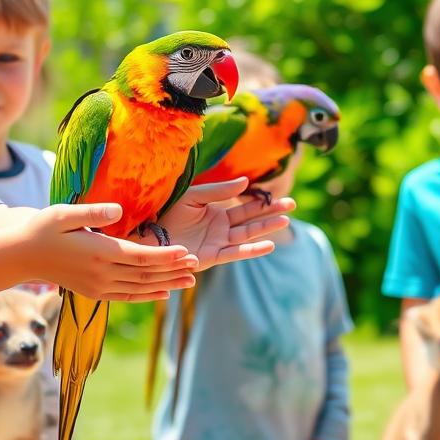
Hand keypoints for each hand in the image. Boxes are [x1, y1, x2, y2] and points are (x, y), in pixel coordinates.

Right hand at [26, 203, 198, 301]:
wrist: (21, 256)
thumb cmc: (43, 228)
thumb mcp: (63, 213)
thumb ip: (92, 212)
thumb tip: (117, 211)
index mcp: (98, 252)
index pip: (141, 256)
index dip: (166, 256)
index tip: (187, 252)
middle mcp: (101, 274)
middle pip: (146, 274)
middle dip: (174, 270)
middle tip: (198, 264)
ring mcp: (98, 286)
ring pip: (140, 287)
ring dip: (167, 284)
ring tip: (191, 281)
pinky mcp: (94, 293)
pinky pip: (127, 297)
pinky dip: (147, 296)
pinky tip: (164, 293)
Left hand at [157, 178, 291, 270]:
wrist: (147, 233)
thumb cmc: (166, 212)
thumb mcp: (194, 195)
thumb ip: (219, 191)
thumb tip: (246, 182)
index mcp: (217, 213)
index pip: (246, 207)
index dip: (264, 203)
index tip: (282, 197)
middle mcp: (221, 229)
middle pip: (252, 220)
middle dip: (272, 213)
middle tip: (292, 204)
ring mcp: (217, 243)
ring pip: (247, 235)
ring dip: (266, 228)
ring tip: (285, 221)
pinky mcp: (211, 257)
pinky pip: (234, 253)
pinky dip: (252, 250)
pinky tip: (268, 245)